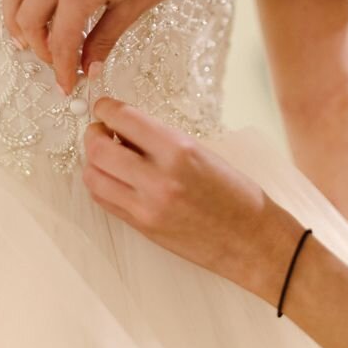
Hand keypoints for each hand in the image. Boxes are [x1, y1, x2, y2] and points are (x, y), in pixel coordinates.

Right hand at [3, 0, 223, 94]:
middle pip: (29, 16)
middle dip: (40, 47)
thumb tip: (90, 65)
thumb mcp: (135, 6)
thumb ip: (104, 39)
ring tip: (26, 34)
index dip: (62, 68)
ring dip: (16, 12)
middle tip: (57, 63)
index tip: (68, 84)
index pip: (60, 40)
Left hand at [82, 97, 299, 301]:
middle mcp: (159, 178)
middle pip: (98, 149)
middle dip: (93, 134)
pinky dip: (101, 184)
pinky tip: (113, 177)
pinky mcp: (142, 227)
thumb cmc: (236, 194)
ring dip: (93, 161)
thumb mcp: (202, 152)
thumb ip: (160, 139)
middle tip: (100, 130)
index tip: (103, 105)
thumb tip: (122, 128)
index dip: (106, 108)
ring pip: (93, 177)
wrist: (254, 241)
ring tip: (106, 155)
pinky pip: (104, 200)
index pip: (124, 119)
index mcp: (179, 150)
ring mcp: (147, 206)